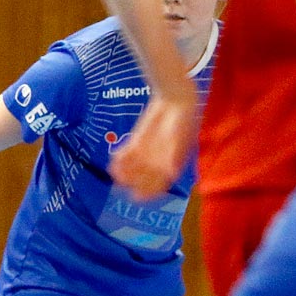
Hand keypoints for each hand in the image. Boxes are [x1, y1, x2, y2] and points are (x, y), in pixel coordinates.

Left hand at [111, 83, 196, 200]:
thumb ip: (173, 154)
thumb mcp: (179, 137)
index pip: (160, 185)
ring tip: (114, 172)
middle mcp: (159, 161)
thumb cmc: (183, 119)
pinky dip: (120, 157)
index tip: (137, 197)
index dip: (149, 193)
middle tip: (120, 184)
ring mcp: (148, 152)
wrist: (175, 98)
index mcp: (173, 165)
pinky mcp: (138, 142)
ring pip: (133, 168)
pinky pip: (128, 153)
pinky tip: (113, 159)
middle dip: (132, 182)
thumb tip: (170, 173)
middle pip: (143, 178)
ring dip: (123, 171)